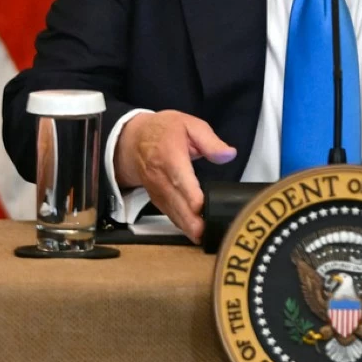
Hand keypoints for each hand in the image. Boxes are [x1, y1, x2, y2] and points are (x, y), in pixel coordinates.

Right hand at [114, 110, 236, 242]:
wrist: (132, 139)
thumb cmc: (165, 130)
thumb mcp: (189, 124)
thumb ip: (210, 141)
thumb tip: (229, 154)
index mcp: (169, 153)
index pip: (178, 175)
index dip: (188, 192)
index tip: (199, 205)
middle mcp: (159, 174)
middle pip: (173, 198)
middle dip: (188, 217)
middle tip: (202, 231)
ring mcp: (155, 188)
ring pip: (169, 209)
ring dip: (184, 224)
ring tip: (199, 237)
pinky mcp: (155, 196)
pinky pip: (167, 211)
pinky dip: (178, 223)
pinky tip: (191, 233)